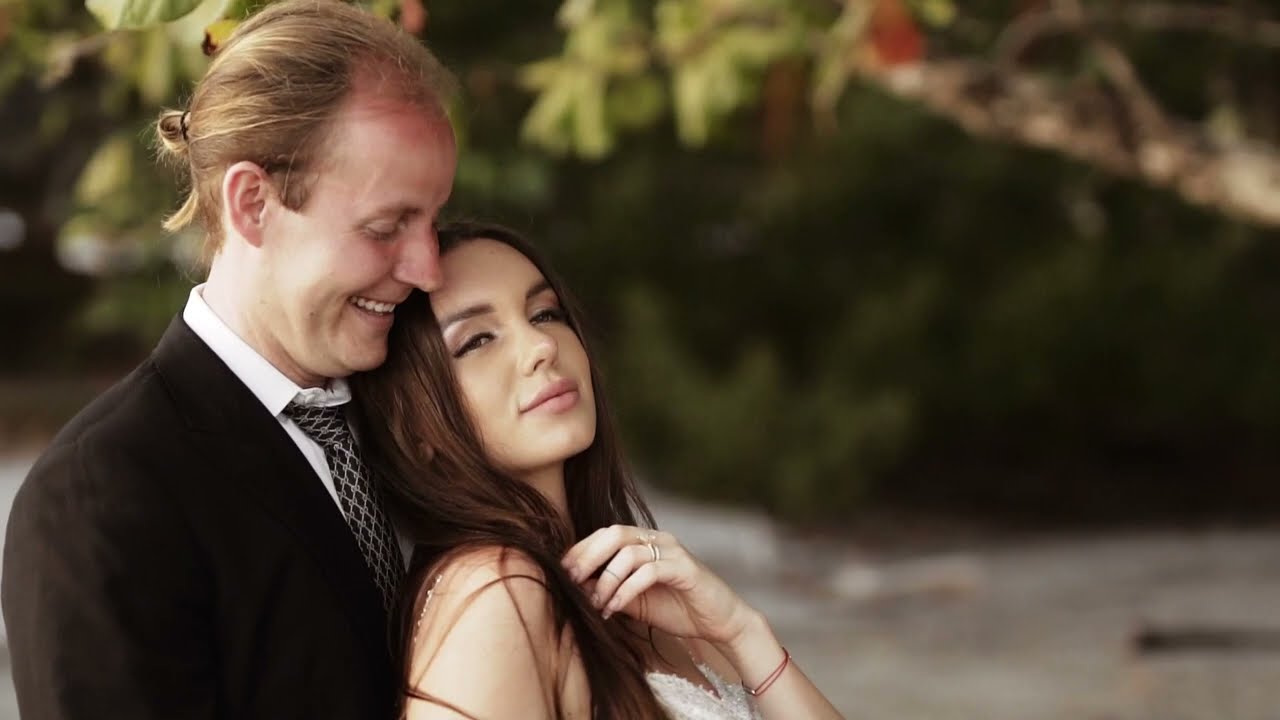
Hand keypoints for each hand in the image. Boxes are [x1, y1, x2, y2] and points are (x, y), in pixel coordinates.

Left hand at [560, 525, 755, 644]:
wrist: (719, 624)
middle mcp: (657, 540)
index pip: (606, 534)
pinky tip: (614, 606)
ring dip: (606, 579)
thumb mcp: (635, 602)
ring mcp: (672, 551)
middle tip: (571, 581)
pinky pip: (648, 572)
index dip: (581, 550)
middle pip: (613, 534)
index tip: (561, 572)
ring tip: (595, 604)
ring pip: (628, 552)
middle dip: (587, 556)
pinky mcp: (685, 568)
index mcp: (644, 542)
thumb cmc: (678, 611)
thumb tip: (576, 587)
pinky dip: (626, 589)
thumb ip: (610, 590)